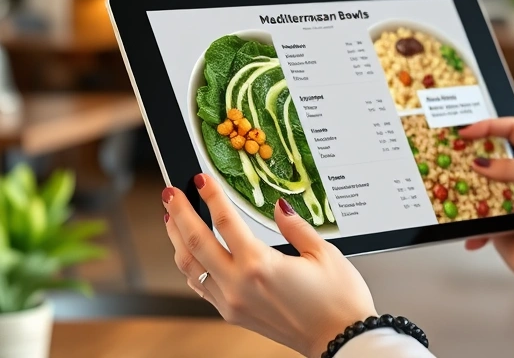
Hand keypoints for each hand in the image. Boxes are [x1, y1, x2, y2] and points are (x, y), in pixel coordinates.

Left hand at [162, 175, 374, 357]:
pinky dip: (190, 266)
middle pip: (196, 242)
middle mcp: (239, 285)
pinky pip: (201, 286)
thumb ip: (295, 227)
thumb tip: (278, 207)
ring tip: (171, 218)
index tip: (202, 179)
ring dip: (177, 240)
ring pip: (190, 267)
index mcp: (260, 265)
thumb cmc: (338, 300)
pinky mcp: (233, 314)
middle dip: (179, 213)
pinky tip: (190, 254)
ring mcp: (232, 302)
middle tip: (170, 192)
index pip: (226, 222)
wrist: (339, 340)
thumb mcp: (323, 253)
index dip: (212, 196)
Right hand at [459, 118, 513, 290]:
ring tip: (454, 191)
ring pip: (479, 182)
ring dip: (467, 188)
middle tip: (451, 154)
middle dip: (471, 154)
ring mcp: (508, 194)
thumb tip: (481, 163)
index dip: (488, 126)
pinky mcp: (497, 216)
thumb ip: (513, 167)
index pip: (511, 129)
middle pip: (490, 152)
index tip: (465, 132)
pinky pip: (476, 212)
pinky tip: (474, 234)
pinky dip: (471, 222)